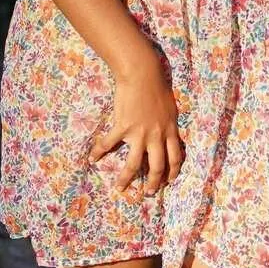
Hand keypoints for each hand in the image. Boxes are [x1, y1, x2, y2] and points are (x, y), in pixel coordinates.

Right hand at [88, 57, 184, 194]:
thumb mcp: (170, 107)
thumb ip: (168, 122)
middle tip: (149, 193)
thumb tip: (168, 131)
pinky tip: (92, 159)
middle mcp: (156, 135)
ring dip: (126, 178)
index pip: (175, 157)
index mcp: (170, 130)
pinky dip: (99, 152)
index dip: (173, 171)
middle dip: (153, 182)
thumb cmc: (157, 86)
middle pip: (157, 166)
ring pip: (133, 163)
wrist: (142, 74)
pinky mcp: (123, 126)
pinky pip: (109, 143)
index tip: (168, 180)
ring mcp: (139, 133)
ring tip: (120, 188)